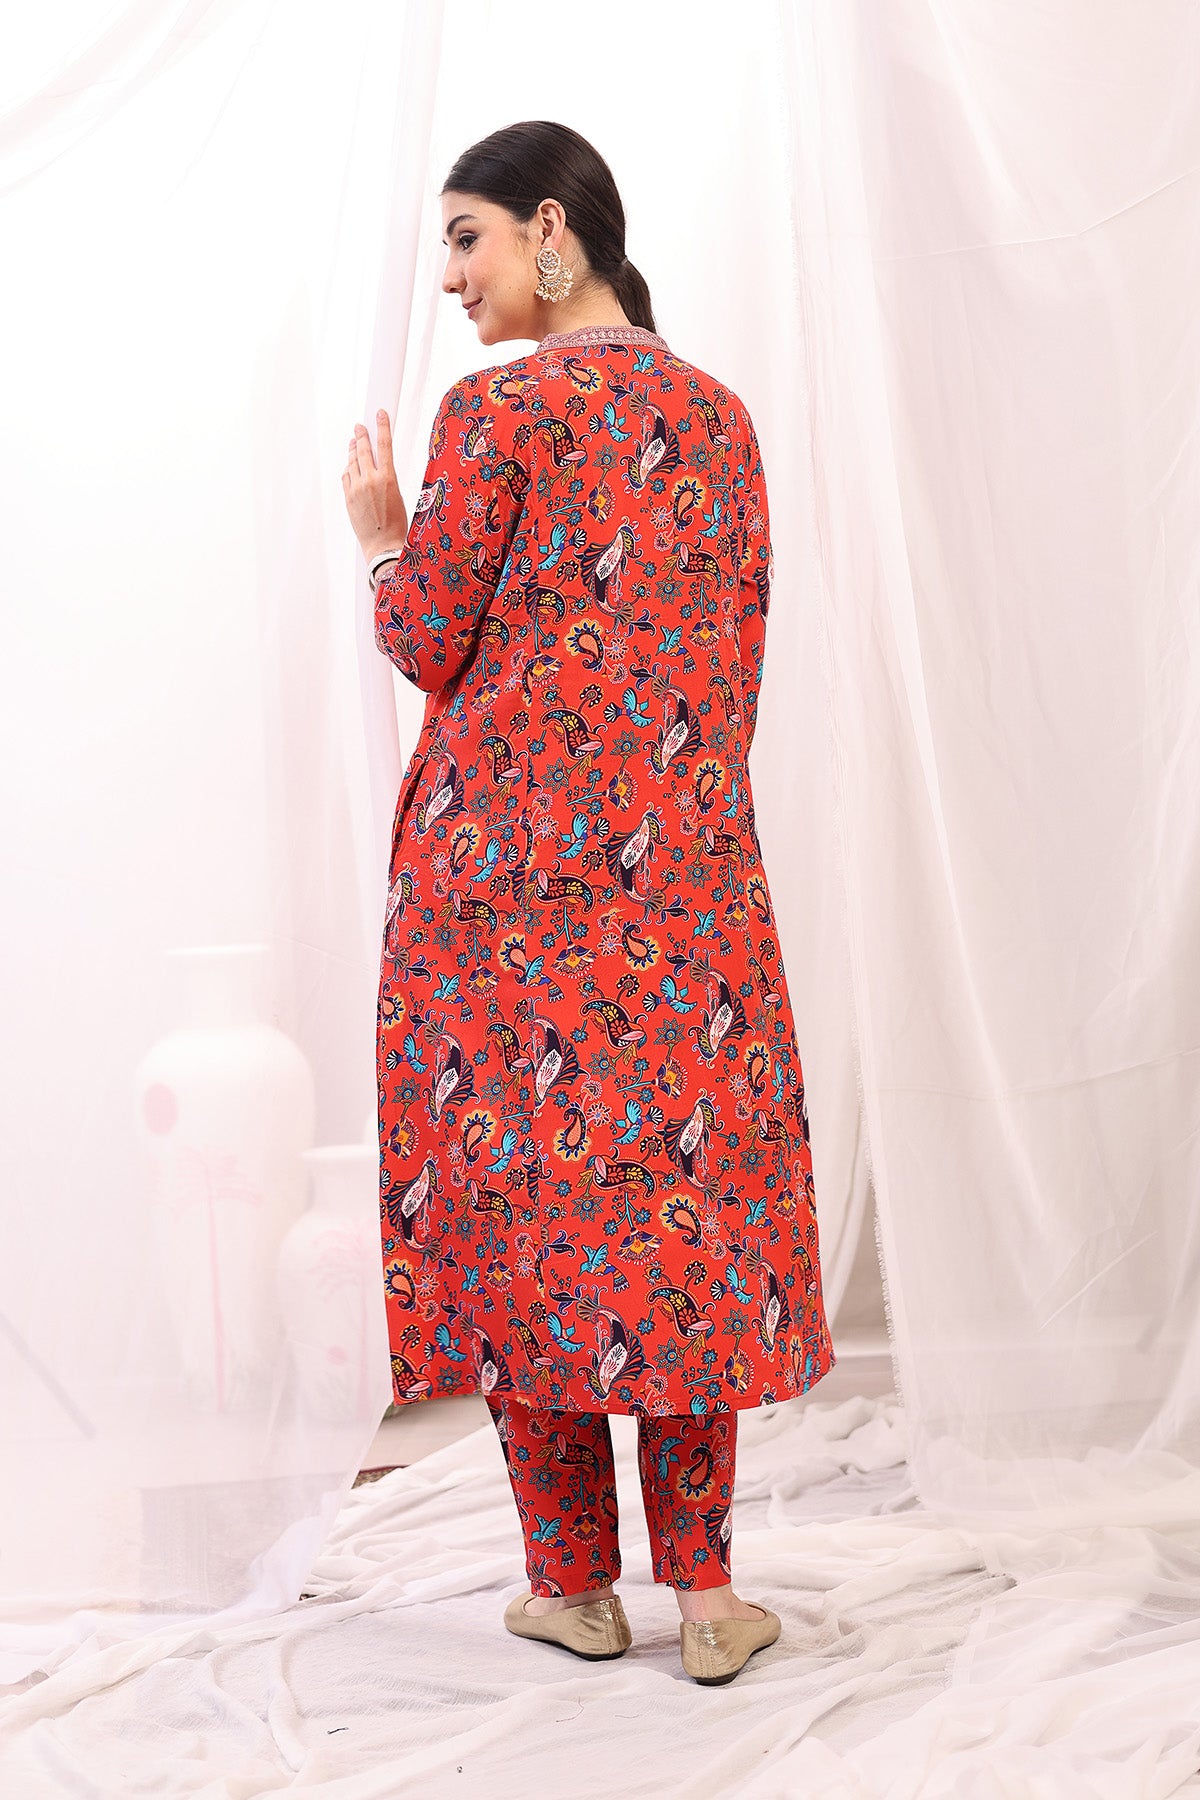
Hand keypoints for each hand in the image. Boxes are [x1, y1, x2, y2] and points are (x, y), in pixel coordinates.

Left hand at [342, 410, 408, 559]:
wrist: (383, 545)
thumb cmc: (396, 523)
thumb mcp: (397, 495)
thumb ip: (386, 477)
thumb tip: (378, 464)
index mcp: (388, 479)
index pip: (385, 445)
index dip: (382, 426)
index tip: (379, 413)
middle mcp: (370, 481)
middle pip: (364, 449)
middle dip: (361, 435)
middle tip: (359, 425)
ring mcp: (356, 488)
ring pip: (353, 461)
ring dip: (354, 450)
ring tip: (354, 441)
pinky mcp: (348, 497)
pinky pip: (346, 476)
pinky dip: (349, 468)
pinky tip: (351, 464)